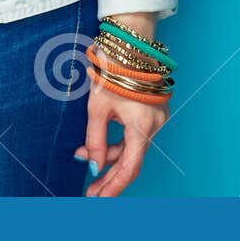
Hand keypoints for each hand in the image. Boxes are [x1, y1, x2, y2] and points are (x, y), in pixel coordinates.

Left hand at [76, 11, 167, 195]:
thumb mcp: (97, 107)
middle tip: (89, 189)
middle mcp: (155, 124)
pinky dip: (117, 141)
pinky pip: (135, 134)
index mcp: (143, 126)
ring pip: (132, 147)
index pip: (130, 168)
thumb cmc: (112, 69)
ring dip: (109, 156)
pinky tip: (98, 146)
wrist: (129, 41)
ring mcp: (156, 117)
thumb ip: (95, 140)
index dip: (113, 186)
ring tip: (83, 158)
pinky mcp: (152, 110)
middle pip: (131, 159)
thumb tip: (93, 167)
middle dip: (109, 175)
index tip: (97, 199)